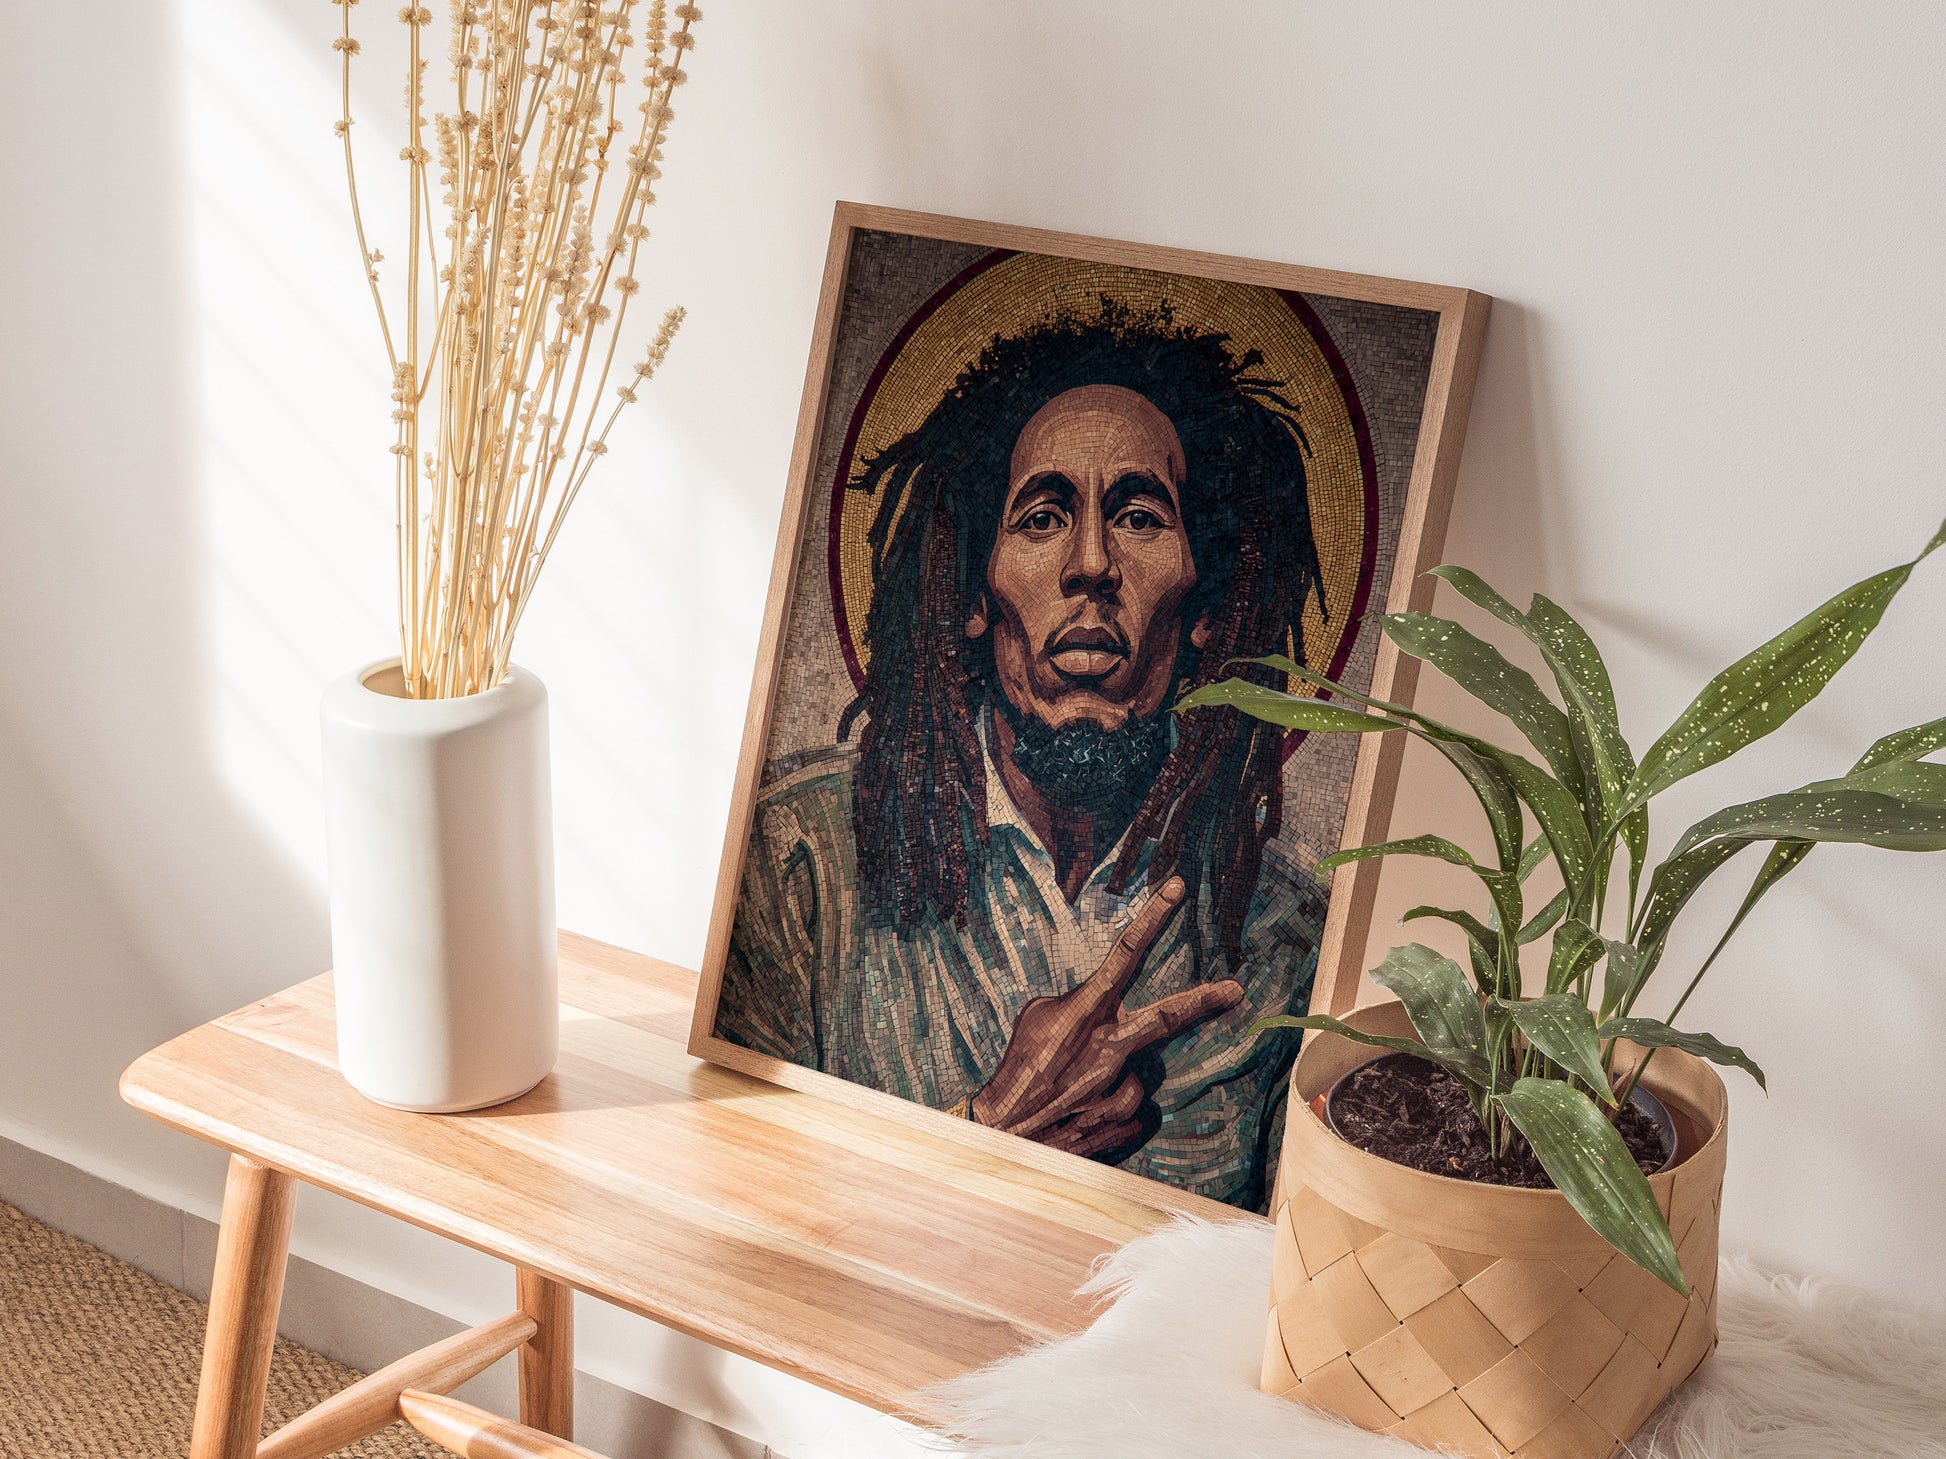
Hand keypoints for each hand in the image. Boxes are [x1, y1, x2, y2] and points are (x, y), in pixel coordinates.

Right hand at [969, 876, 1245, 1158]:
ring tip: (1081, 1091)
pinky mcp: (1125, 1119)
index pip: (1125, 954)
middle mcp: (1109, 1046)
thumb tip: (1100, 1006)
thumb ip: (1075, 1005)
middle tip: (1234, 990)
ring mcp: (1120, 1085)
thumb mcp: (1036, 1020)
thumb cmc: (1018, 1071)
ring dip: (1117, 1078)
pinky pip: (1134, 1107)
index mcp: (1084, 1012)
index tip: (1177, 889)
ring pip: (1138, 1072)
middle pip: (1168, 1017)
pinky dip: (1116, 1108)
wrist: (1007, 1135)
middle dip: (1204, 1001)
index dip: (1153, 917)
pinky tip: (1088, 1114)